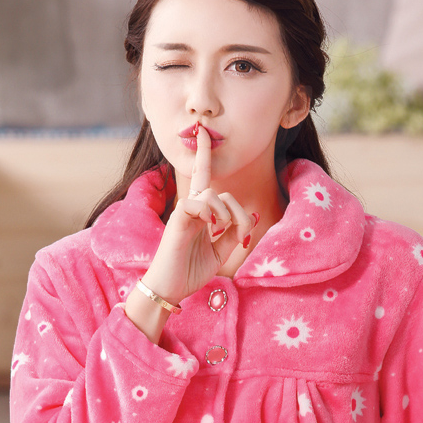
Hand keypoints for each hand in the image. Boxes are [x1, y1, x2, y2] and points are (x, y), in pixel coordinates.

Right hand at [140, 125, 255, 305]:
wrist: (170, 289)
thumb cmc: (190, 271)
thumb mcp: (220, 253)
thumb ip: (234, 234)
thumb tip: (252, 215)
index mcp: (200, 214)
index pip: (203, 179)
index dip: (202, 155)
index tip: (203, 133)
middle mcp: (191, 209)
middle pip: (221, 192)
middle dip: (238, 213)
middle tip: (238, 236)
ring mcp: (183, 212)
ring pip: (212, 194)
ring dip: (226, 214)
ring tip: (220, 233)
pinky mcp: (177, 219)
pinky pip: (198, 202)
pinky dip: (211, 214)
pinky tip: (210, 229)